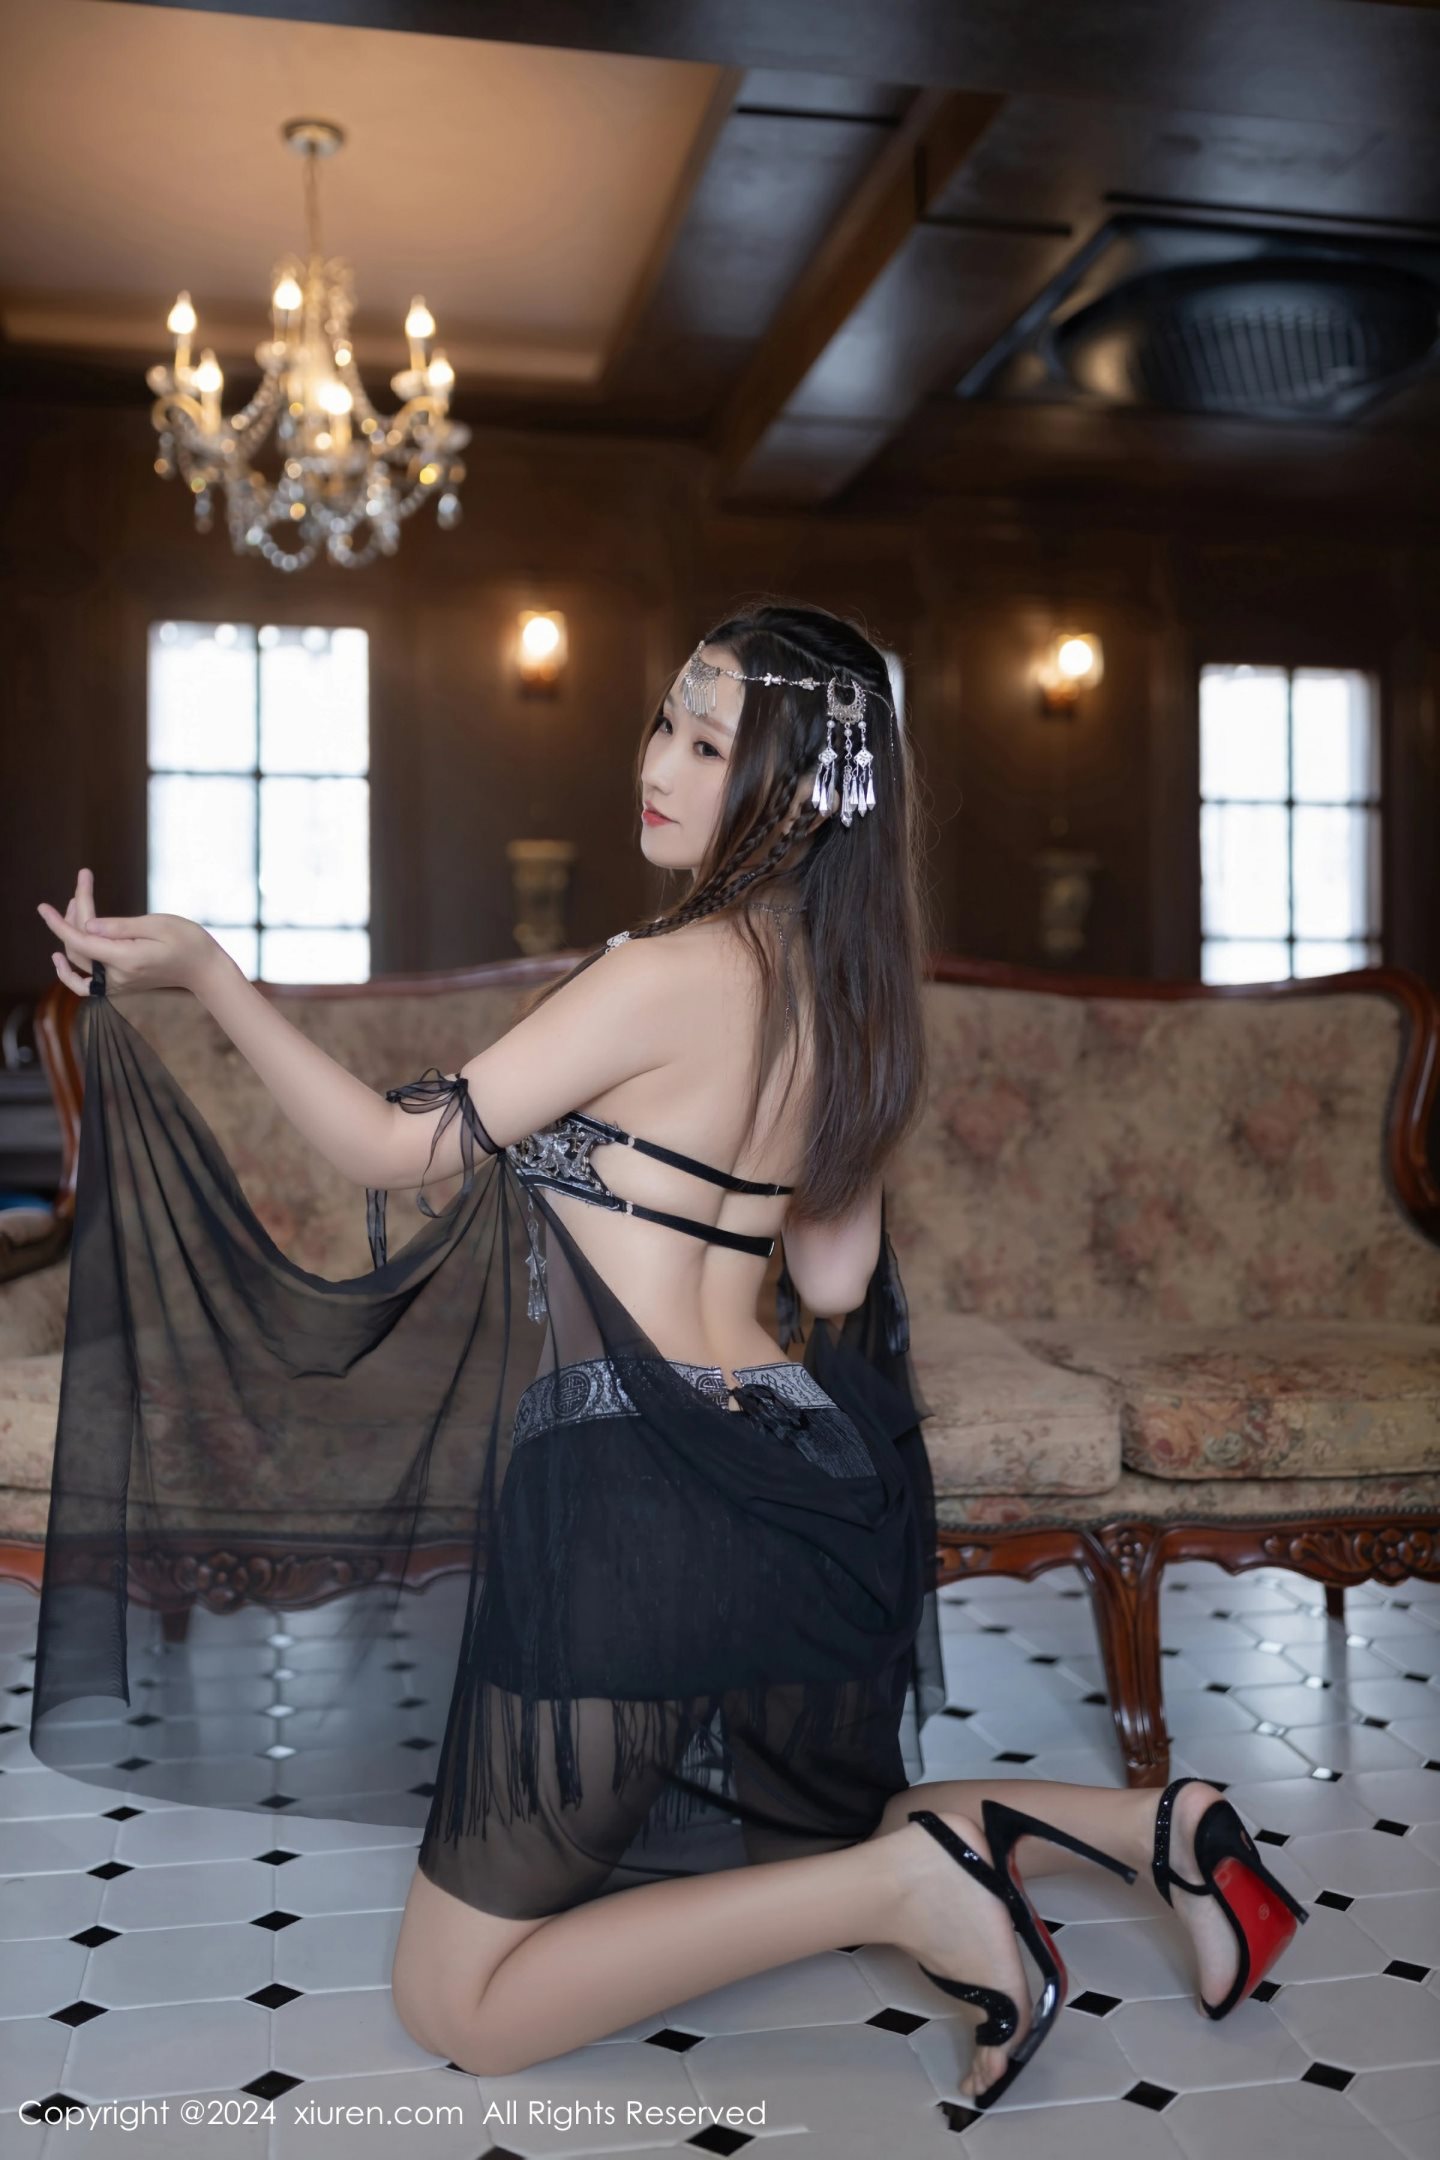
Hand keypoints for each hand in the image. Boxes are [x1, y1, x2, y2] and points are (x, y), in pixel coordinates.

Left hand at [36, 868, 219, 997]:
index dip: (58, 923)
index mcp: (126, 959)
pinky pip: (85, 983)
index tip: (43, 907)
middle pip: (79, 946)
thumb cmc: (188, 941)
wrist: (204, 970)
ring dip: (73, 931)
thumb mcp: (157, 924)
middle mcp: (117, 976)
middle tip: (83, 883)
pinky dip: (69, 973)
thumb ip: (120, 927)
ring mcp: (117, 984)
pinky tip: (59, 958)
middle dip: (74, 913)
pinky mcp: (119, 985)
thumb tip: (86, 926)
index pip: (81, 941)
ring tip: (77, 904)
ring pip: (79, 960)